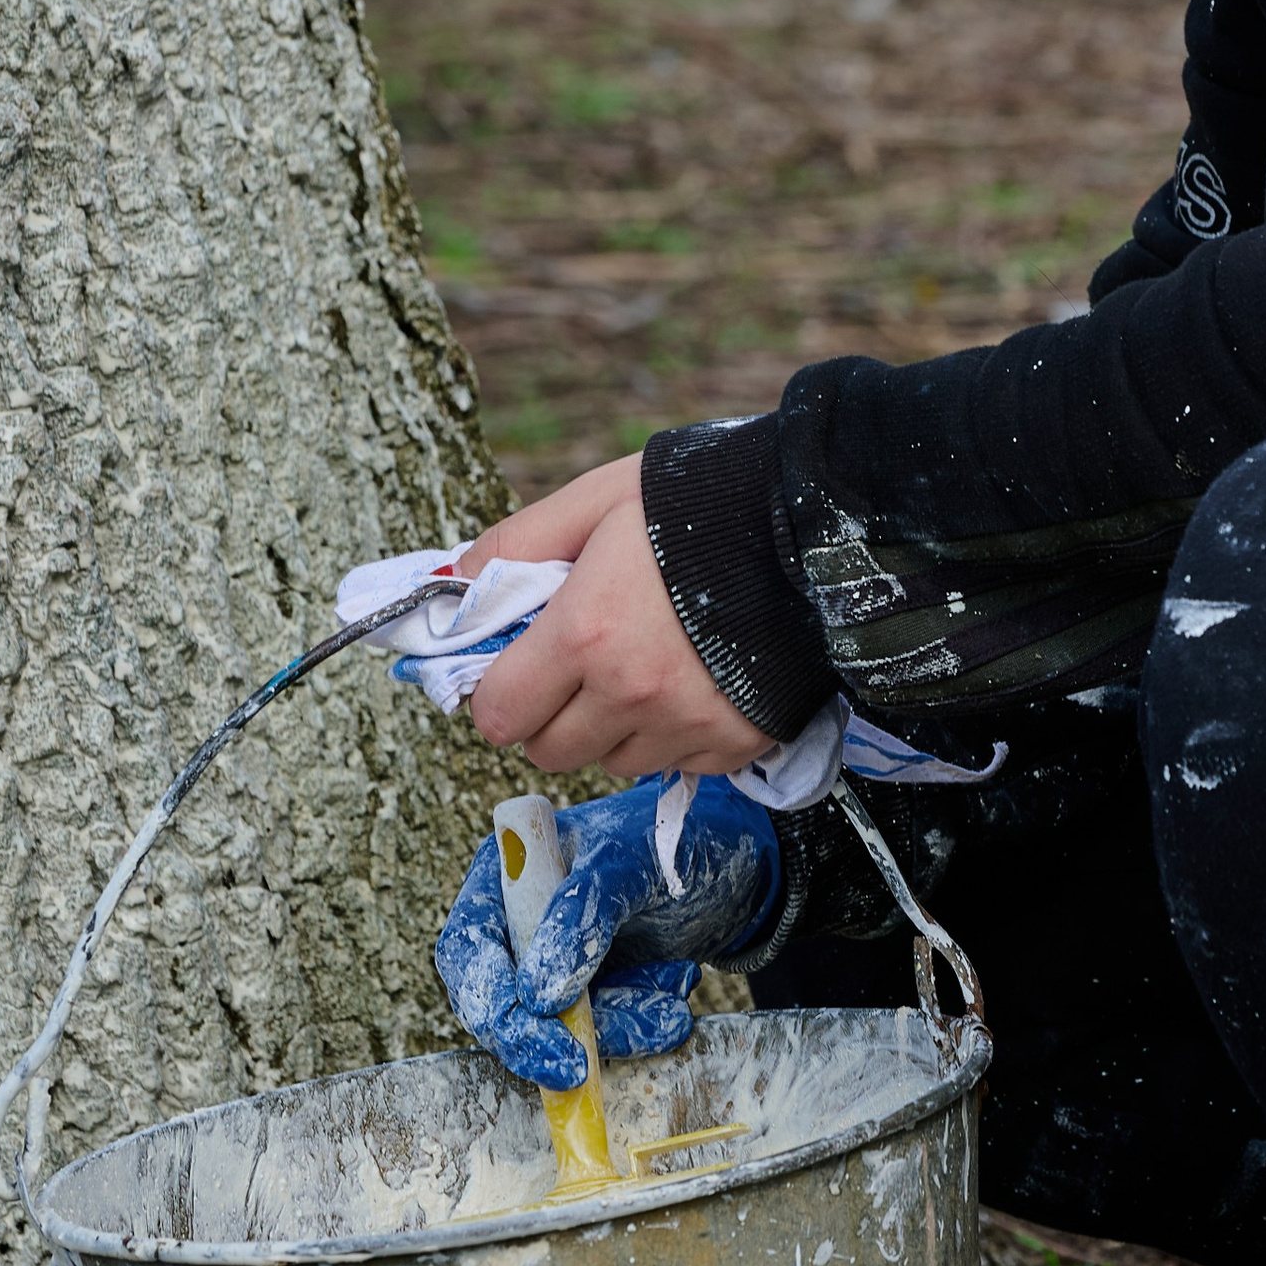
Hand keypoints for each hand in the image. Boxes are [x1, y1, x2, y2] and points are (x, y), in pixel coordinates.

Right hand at [431, 781, 781, 1084]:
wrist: (739, 862)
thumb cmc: (676, 837)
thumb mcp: (630, 861)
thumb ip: (580, 915)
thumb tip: (536, 995)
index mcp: (509, 874)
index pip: (469, 951)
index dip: (492, 1001)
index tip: (544, 1031)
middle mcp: (520, 922)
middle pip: (500, 1005)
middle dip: (545, 1038)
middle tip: (581, 1067)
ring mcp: (556, 963)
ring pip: (556, 1029)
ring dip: (613, 1028)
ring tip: (671, 1000)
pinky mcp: (597, 994)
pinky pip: (602, 1032)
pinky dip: (638, 1024)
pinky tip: (673, 994)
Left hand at [456, 459, 769, 779]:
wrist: (815, 524)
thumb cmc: (699, 501)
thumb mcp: (597, 501)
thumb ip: (515, 543)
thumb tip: (450, 584)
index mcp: (587, 633)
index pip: (499, 714)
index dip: (500, 691)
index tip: (518, 665)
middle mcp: (633, 693)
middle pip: (548, 751)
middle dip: (551, 713)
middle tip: (581, 663)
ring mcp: (687, 725)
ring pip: (611, 762)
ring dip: (611, 727)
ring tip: (646, 663)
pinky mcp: (734, 744)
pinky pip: (674, 765)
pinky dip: (671, 734)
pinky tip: (692, 679)